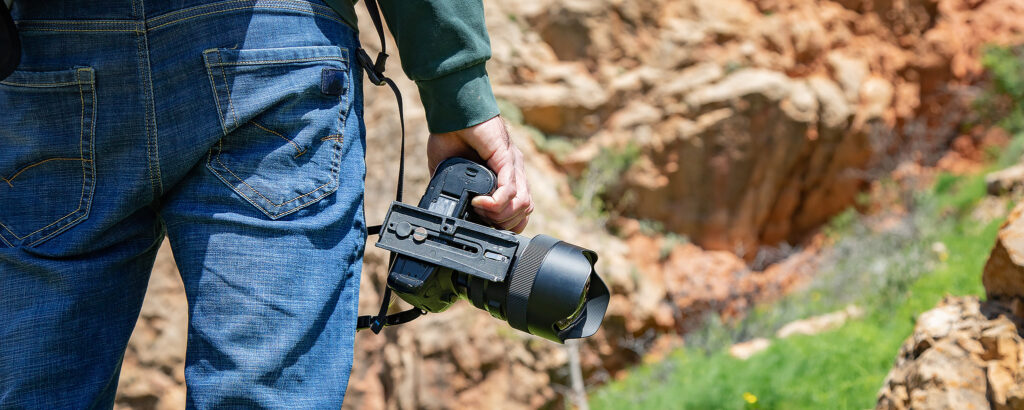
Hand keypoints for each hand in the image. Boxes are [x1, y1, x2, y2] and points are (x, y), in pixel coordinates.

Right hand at [426, 115, 532, 232]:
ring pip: (522, 204)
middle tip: (481, 218)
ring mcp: (513, 165)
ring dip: (500, 216)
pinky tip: (479, 202)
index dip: (505, 223)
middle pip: (524, 210)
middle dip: (503, 223)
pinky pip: (509, 189)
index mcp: (505, 175)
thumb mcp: (452, 172)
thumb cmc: (450, 136)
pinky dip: (495, 203)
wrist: (451, 112)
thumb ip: (455, 190)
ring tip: (480, 211)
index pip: (520, 209)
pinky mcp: (506, 158)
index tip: (484, 224)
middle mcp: (514, 171)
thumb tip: (448, 209)